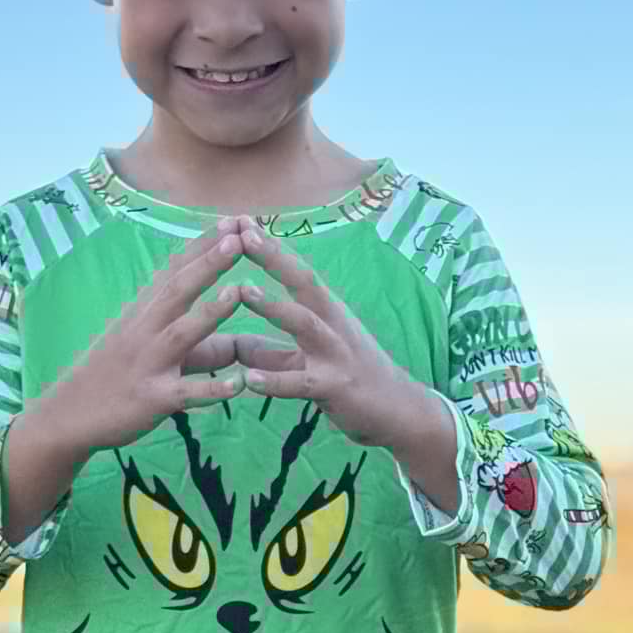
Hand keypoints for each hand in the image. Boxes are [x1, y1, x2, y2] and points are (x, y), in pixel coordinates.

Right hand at [44, 219, 248, 455]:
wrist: (68, 416)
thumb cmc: (108, 375)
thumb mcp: (138, 339)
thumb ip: (177, 324)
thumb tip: (219, 322)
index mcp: (141, 314)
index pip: (174, 272)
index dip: (201, 246)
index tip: (230, 220)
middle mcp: (143, 332)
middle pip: (178, 291)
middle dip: (209, 263)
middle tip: (239, 236)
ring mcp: (148, 365)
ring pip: (182, 335)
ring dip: (211, 312)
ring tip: (239, 291)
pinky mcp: (152, 399)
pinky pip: (186, 394)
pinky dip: (212, 390)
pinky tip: (238, 385)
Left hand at [228, 221, 416, 448]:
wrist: (399, 411)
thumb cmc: (353, 378)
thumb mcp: (309, 359)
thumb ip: (271, 352)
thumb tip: (233, 346)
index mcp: (327, 311)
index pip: (296, 271)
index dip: (270, 246)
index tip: (240, 221)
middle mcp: (333, 324)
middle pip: (303, 281)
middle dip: (272, 257)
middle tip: (241, 234)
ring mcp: (336, 354)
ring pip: (304, 323)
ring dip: (273, 306)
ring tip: (241, 291)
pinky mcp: (335, 387)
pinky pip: (300, 383)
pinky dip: (274, 381)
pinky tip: (247, 382)